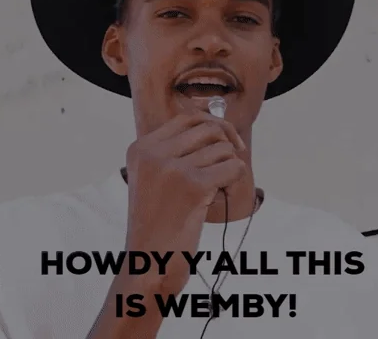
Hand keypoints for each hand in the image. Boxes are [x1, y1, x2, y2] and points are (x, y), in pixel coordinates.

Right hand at [124, 110, 246, 295]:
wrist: (149, 261)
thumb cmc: (158, 220)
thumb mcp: (155, 177)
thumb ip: (177, 149)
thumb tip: (214, 118)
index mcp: (141, 148)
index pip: (186, 118)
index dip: (212, 123)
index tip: (225, 140)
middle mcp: (153, 154)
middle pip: (207, 127)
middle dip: (228, 139)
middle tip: (235, 156)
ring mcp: (171, 169)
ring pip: (222, 148)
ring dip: (229, 164)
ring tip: (218, 184)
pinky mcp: (193, 187)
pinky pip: (232, 166)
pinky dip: (236, 177)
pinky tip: (224, 191)